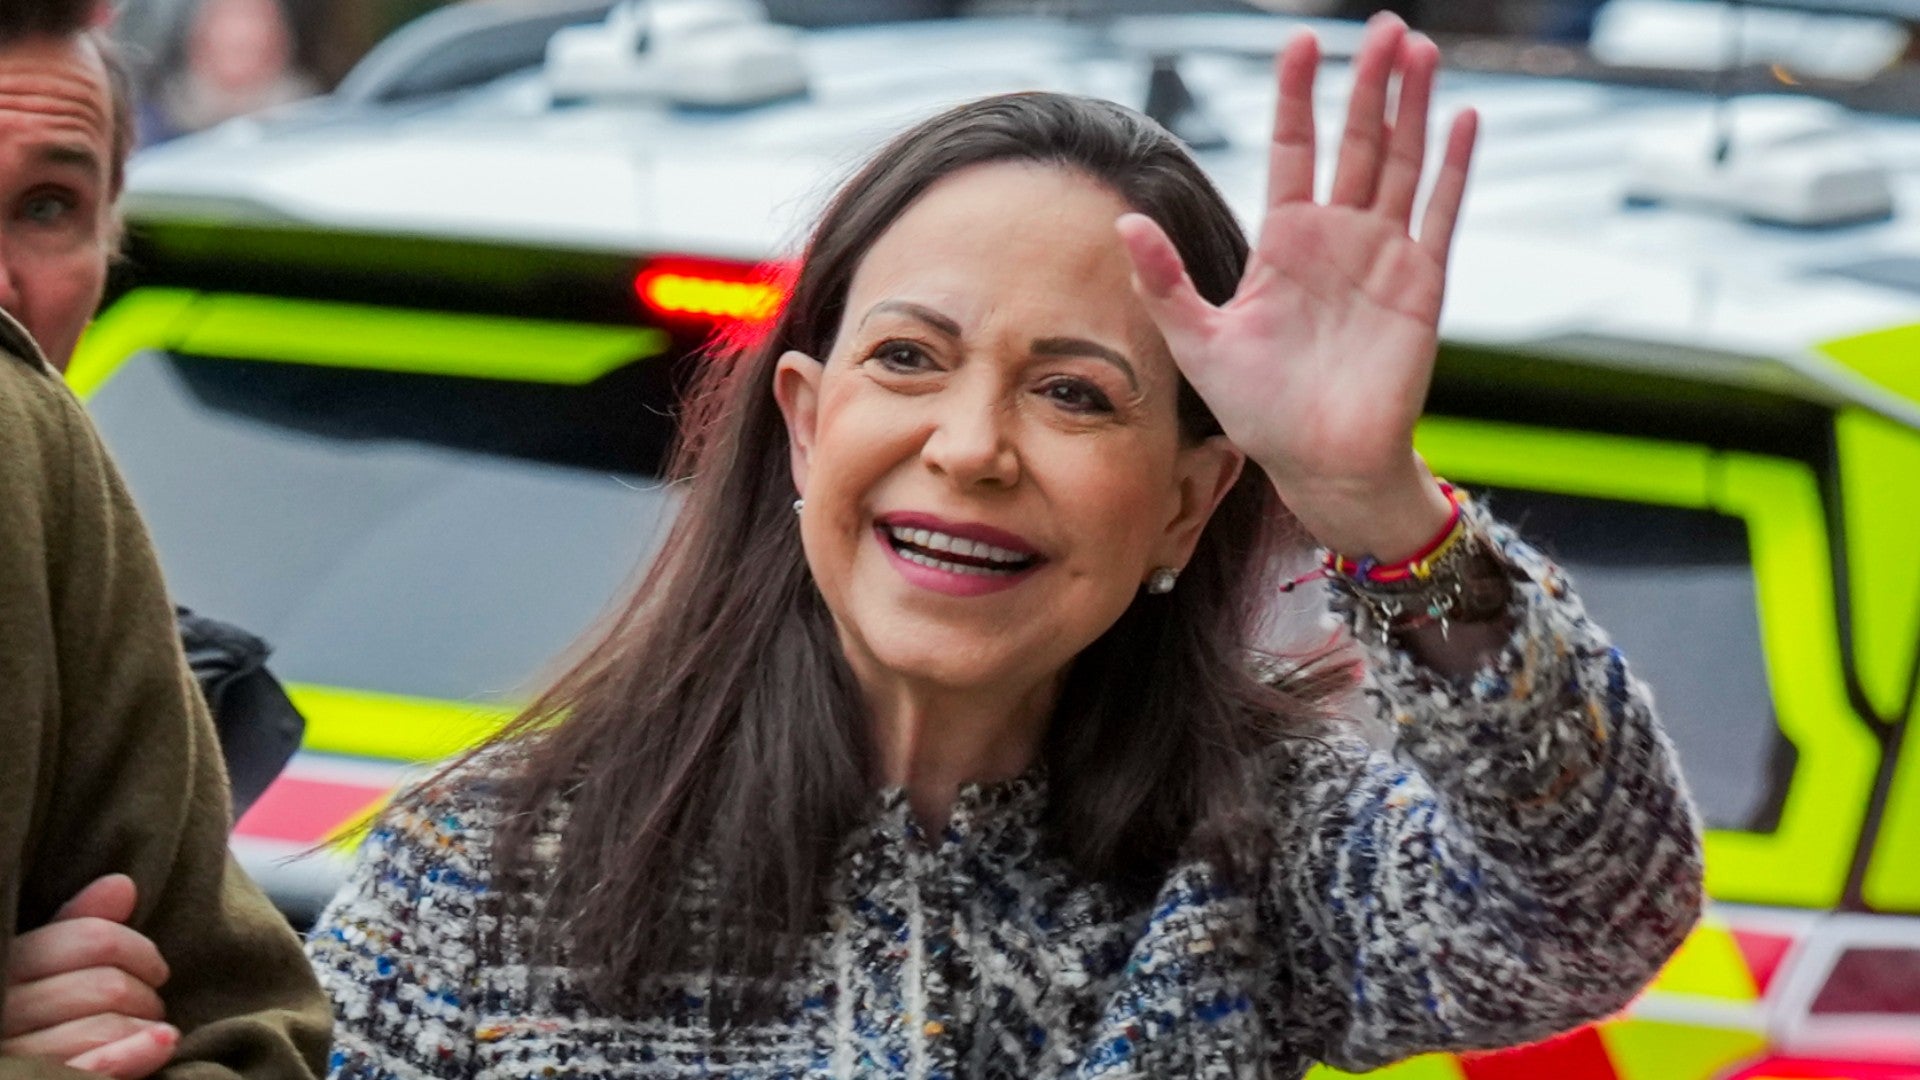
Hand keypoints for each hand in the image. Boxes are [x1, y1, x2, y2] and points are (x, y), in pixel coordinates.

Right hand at [3, 875, 176, 1078]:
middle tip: (148, 1008)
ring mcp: (18, 1055)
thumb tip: (122, 885)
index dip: (138, 949)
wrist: (29, 1068)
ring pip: (104, 1027)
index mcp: (8, 968)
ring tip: (146, 1033)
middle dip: (143, 994)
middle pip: (106, 985)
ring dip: (141, 1028)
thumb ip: (83, 925)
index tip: (155, 970)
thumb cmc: (45, 1017)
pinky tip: (165, 1041)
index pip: (91, 939)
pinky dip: (136, 1053)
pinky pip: (97, 1067)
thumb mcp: (52, 966)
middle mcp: (4, 1012)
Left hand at [1118, 13, 1476, 559]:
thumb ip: (1165, 282)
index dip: (1296, 96)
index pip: (1292, 148)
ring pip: (1402, 163)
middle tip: (1388, 26)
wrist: (1320, 464)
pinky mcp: (1421, 284)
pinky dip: (1454, 166)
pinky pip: (1440, 214)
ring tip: (1421, 50)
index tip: (1300, 43)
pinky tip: (1463, 118)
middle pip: (1357, 142)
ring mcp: (1384, 256)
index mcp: (1285, 242)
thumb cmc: (1259, 410)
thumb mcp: (1198, 343)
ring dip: (1413, 108)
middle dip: (1370, 84)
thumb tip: (1125, 223)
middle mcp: (1337, 237)